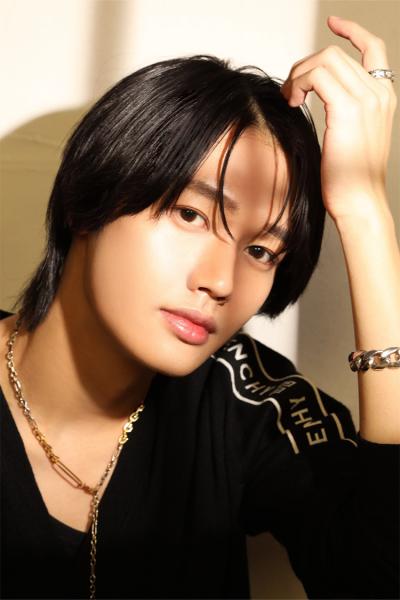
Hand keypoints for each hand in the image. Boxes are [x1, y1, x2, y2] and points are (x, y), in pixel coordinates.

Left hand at [280, 16, 396, 224]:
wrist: (361, 202)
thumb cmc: (352, 180)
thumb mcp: (353, 138)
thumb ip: (344, 111)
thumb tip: (316, 97)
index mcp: (384, 97)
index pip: (372, 48)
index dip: (352, 31)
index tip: (334, 23)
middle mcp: (380, 92)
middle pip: (337, 53)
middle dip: (306, 66)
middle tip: (292, 91)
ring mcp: (367, 98)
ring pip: (325, 59)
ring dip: (299, 75)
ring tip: (291, 99)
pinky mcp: (348, 108)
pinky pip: (317, 75)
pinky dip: (299, 83)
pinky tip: (293, 101)